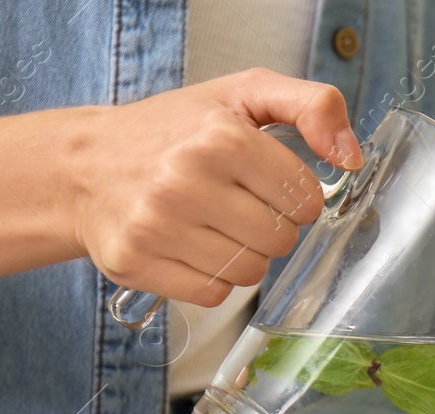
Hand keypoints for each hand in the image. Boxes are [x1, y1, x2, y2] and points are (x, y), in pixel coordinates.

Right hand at [69, 68, 361, 305]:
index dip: (295, 196)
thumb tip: (351, 157)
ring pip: (250, 273)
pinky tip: (188, 248)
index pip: (307, 200)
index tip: (267, 183)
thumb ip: (312, 107)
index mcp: (221, 137)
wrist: (82, 166)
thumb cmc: (172, 131)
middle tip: (237, 205)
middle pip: (280, 240)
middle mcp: (185, 180)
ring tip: (211, 225)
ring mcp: (156, 224)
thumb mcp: (244, 95)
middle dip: (269, 227)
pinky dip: (209, 279)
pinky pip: (213, 296)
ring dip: (241, 256)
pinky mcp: (136, 262)